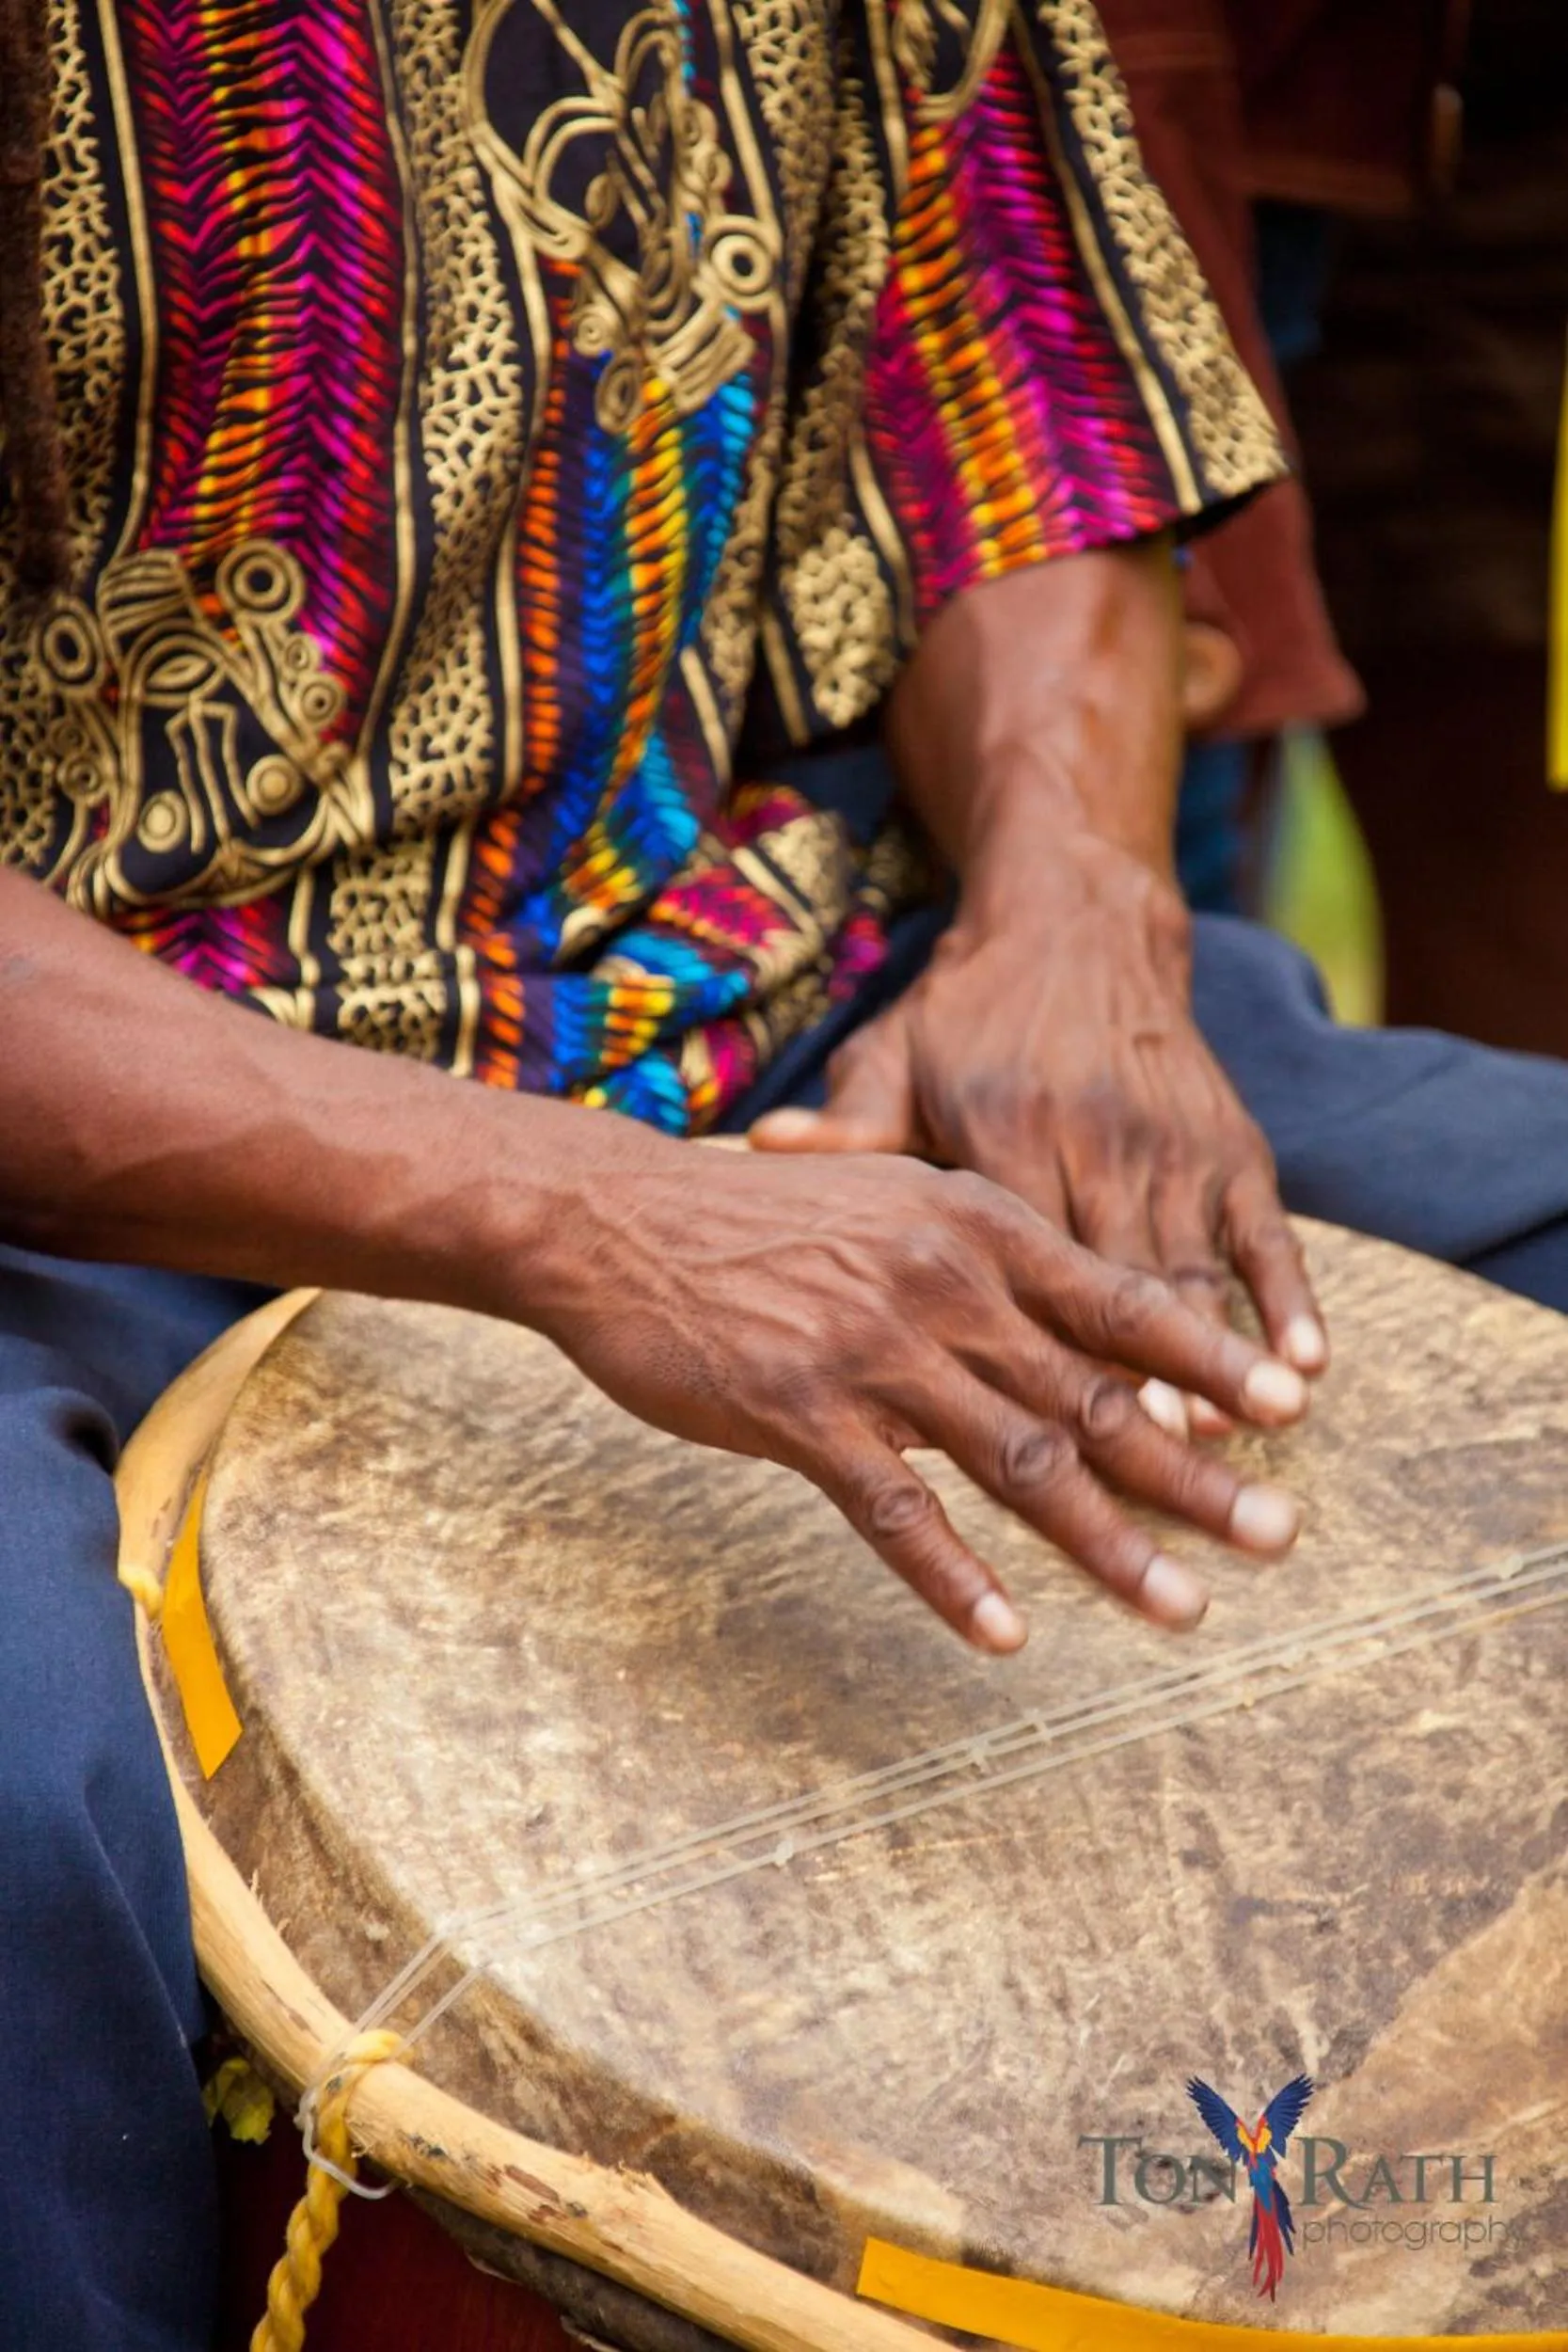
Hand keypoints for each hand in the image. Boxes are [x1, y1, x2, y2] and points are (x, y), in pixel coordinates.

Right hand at [530, 1141, 1307, 1651]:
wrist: (616, 1218)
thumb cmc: (761, 1220)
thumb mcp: (891, 1203)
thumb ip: (983, 1261)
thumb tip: (1078, 1328)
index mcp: (977, 1226)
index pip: (1122, 1300)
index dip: (1212, 1357)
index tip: (1289, 1411)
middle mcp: (946, 1285)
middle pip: (1096, 1395)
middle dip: (1198, 1474)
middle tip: (1281, 1536)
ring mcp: (874, 1351)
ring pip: (1019, 1462)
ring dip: (1109, 1545)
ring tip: (1182, 1609)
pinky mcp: (800, 1414)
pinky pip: (896, 1513)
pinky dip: (956, 1579)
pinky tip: (1006, 1637)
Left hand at [750, 836, 1326, 1409]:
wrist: (1079, 919)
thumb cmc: (967, 1011)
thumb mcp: (894, 1054)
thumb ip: (848, 1124)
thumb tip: (760, 1144)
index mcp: (1004, 1133)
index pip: (1020, 1269)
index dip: (1040, 1356)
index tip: (1056, 1444)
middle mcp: (1095, 1141)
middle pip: (1119, 1288)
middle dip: (1147, 1387)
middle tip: (1164, 1476)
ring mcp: (1171, 1144)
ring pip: (1197, 1270)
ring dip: (1223, 1361)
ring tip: (1241, 1445)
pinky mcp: (1230, 1139)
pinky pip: (1267, 1229)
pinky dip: (1289, 1296)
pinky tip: (1308, 1365)